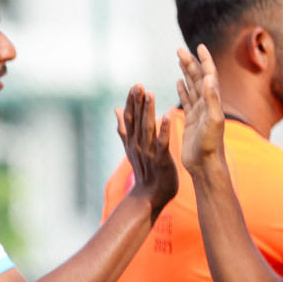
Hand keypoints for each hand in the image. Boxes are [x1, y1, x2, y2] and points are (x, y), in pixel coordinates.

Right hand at [116, 85, 176, 216]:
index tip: (134, 86)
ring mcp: (148, 152)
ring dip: (148, 111)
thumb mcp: (130, 148)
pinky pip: (162, 142)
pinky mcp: (161, 159)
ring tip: (150, 94)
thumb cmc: (144, 171)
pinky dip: (164, 129)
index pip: (129, 118)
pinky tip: (168, 115)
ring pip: (147, 128)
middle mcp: (137, 144)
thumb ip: (124, 128)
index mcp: (132, 141)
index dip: (131, 102)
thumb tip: (114, 109)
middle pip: (136, 120)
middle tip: (139, 85)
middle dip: (137, 102)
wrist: (149, 196)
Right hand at [176, 44, 225, 175]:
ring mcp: (199, 111)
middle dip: (190, 62)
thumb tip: (208, 78)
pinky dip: (183, 88)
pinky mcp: (192, 119)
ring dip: (187, 72)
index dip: (205, 60)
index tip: (199, 47)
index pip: (209, 75)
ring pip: (192, 86)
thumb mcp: (212, 121)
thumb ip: (211, 99)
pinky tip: (179, 82)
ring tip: (180, 60)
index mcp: (212, 101)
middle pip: (198, 77)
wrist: (205, 164)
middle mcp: (207, 103)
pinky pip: (187, 99)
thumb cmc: (209, 145)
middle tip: (179, 50)